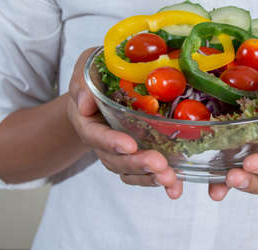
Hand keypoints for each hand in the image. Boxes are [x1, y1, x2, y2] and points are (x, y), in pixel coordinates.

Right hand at [67, 48, 182, 198]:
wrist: (104, 87)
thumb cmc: (97, 75)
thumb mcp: (87, 69)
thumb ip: (82, 83)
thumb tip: (84, 104)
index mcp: (87, 121)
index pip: (95, 135)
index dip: (111, 142)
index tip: (130, 145)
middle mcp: (102, 142)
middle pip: (115, 160)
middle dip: (137, 164)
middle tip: (159, 164)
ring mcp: (119, 152)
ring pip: (130, 171)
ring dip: (150, 177)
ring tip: (171, 179)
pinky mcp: (137, 155)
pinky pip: (144, 174)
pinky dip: (160, 181)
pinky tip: (176, 187)